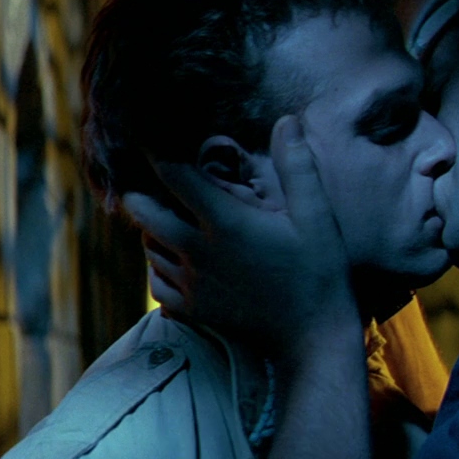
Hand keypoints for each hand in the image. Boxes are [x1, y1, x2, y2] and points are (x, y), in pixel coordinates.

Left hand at [123, 115, 360, 354]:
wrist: (313, 338)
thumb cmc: (319, 272)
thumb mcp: (317, 216)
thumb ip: (298, 165)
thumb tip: (287, 120)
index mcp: (225, 223)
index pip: (174, 176)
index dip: (156, 151)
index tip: (148, 136)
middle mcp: (198, 252)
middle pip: (143, 212)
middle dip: (140, 192)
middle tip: (149, 182)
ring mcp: (192, 284)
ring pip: (148, 247)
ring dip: (151, 230)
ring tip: (167, 218)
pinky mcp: (193, 310)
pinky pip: (156, 283)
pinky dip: (158, 267)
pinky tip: (176, 259)